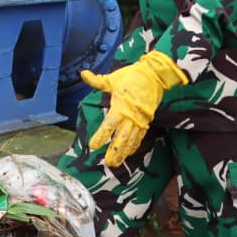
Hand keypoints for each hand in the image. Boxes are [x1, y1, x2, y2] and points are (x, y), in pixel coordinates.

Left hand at [81, 51, 188, 166]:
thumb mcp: (112, 79)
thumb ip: (97, 81)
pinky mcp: (147, 121)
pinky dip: (134, 146)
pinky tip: (128, 153)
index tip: (93, 146)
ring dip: (124, 152)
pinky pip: (140, 137)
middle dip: (115, 151)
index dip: (101, 135)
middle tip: (108, 163)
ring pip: (131, 140)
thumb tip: (82, 73)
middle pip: (122, 137)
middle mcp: (131, 116)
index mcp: (120, 106)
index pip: (109, 124)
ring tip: (116, 163)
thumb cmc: (131, 76)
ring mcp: (140, 120)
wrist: (154, 76)